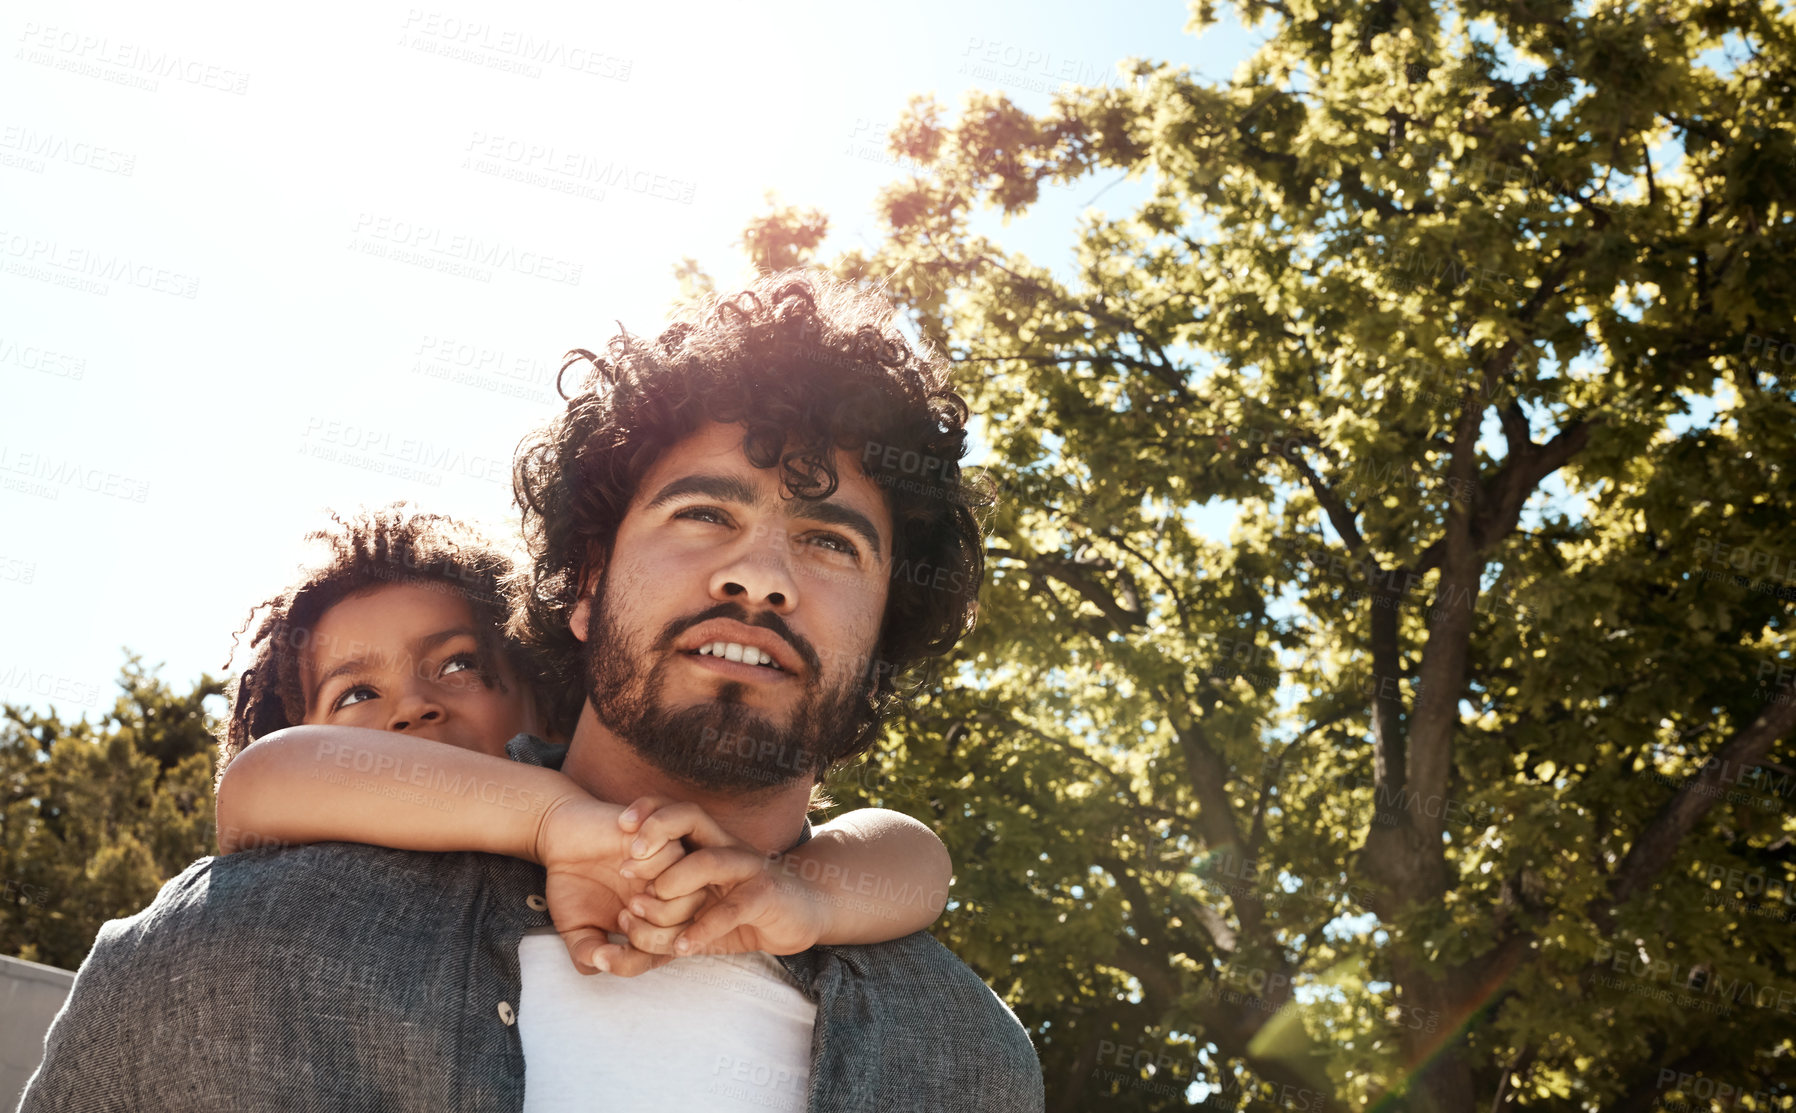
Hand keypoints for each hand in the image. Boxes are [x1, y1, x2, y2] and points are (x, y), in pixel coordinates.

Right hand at [534, 792, 688, 975]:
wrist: (561, 836)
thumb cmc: (572, 883)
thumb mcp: (574, 927)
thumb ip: (586, 951)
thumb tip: (601, 964)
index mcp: (650, 923)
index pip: (664, 952)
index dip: (639, 955)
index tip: (605, 945)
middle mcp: (665, 898)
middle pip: (687, 925)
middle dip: (654, 928)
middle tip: (626, 911)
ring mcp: (667, 870)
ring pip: (691, 893)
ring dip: (657, 894)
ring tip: (625, 878)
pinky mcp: (663, 839)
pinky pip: (677, 855)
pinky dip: (650, 860)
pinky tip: (627, 854)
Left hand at [613, 800, 831, 957]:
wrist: (802, 914)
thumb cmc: (742, 907)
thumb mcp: (700, 906)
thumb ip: (665, 911)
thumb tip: (618, 920)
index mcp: (710, 840)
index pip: (677, 809)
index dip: (649, 808)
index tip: (619, 823)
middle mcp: (727, 845)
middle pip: (691, 816)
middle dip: (655, 832)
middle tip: (626, 865)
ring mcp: (749, 868)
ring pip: (710, 860)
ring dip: (674, 880)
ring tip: (645, 904)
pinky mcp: (767, 897)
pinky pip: (734, 908)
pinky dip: (705, 928)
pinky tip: (683, 946)